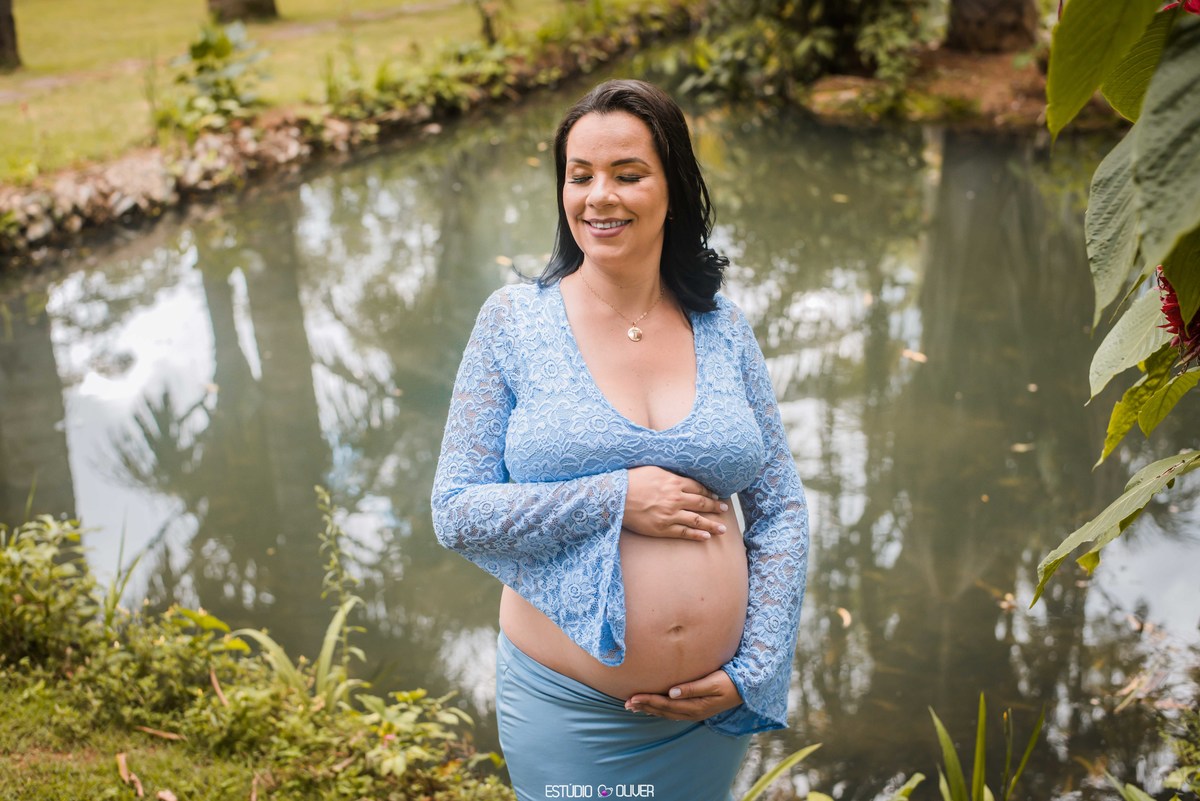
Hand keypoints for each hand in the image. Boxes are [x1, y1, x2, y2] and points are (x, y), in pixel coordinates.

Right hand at [624, 466, 728, 541]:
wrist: (616, 496)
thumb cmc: (631, 480)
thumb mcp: (653, 469)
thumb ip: (669, 473)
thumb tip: (679, 474)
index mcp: (674, 482)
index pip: (698, 488)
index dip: (708, 492)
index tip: (715, 496)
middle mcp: (676, 498)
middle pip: (701, 503)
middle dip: (715, 507)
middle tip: (724, 509)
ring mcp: (670, 514)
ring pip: (697, 520)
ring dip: (712, 524)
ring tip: (722, 529)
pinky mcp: (662, 528)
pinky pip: (684, 532)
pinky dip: (696, 535)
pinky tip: (706, 537)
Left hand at [624, 669, 742, 720]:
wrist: (745, 689)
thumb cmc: (729, 682)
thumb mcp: (712, 683)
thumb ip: (692, 688)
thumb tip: (672, 692)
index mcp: (694, 706)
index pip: (665, 704)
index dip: (648, 701)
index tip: (632, 698)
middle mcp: (692, 712)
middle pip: (663, 710)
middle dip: (644, 706)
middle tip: (626, 704)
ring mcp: (694, 712)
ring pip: (666, 713)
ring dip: (649, 709)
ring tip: (633, 706)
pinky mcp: (696, 709)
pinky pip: (673, 711)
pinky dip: (660, 709)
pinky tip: (652, 707)